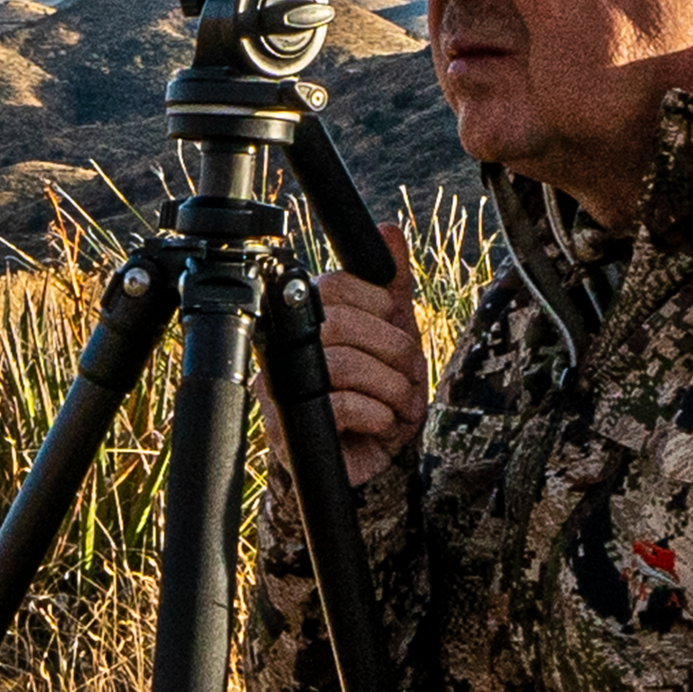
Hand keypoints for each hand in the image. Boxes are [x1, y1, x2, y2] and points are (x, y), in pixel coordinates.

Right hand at [259, 220, 427, 486]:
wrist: (368, 460)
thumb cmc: (376, 393)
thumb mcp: (394, 334)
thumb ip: (391, 285)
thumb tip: (388, 231)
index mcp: (306, 318)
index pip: (333, 285)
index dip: (376, 303)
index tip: (396, 325)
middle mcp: (285, 348)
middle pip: (339, 323)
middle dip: (393, 349)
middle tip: (411, 374)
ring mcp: (281, 389)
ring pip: (342, 365)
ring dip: (391, 387)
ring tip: (400, 404)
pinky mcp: (288, 430)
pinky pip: (338, 406)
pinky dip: (376, 414)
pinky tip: (381, 424)